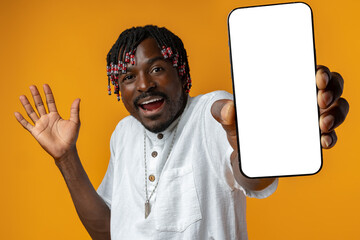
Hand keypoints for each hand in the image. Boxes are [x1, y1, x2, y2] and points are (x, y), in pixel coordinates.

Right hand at [14, 84, 80, 160]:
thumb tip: (78, 98)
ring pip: (31, 112)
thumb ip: (74, 110)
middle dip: (36, 96)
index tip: (45, 85)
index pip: (50, 102)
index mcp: (55, 116)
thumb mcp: (75, 122)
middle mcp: (46, 119)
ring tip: (22, 96)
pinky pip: (27, 125)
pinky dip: (21, 119)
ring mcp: (40, 125)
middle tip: (32, 86)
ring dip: (26, 105)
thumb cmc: (71, 137)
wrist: (65, 150)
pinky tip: (16, 113)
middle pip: (39, 105)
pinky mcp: (36, 132)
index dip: (48, 94)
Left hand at [211, 65, 348, 151]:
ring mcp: (310, 122)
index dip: (320, 70)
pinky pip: (330, 137)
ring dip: (335, 114)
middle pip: (330, 87)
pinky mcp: (311, 144)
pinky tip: (323, 141)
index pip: (310, 72)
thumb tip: (228, 109)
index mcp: (286, 88)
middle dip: (332, 89)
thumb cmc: (242, 130)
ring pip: (336, 110)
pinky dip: (331, 138)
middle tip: (320, 98)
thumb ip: (222, 111)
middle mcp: (303, 101)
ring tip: (322, 123)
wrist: (245, 161)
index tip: (317, 75)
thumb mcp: (229, 119)